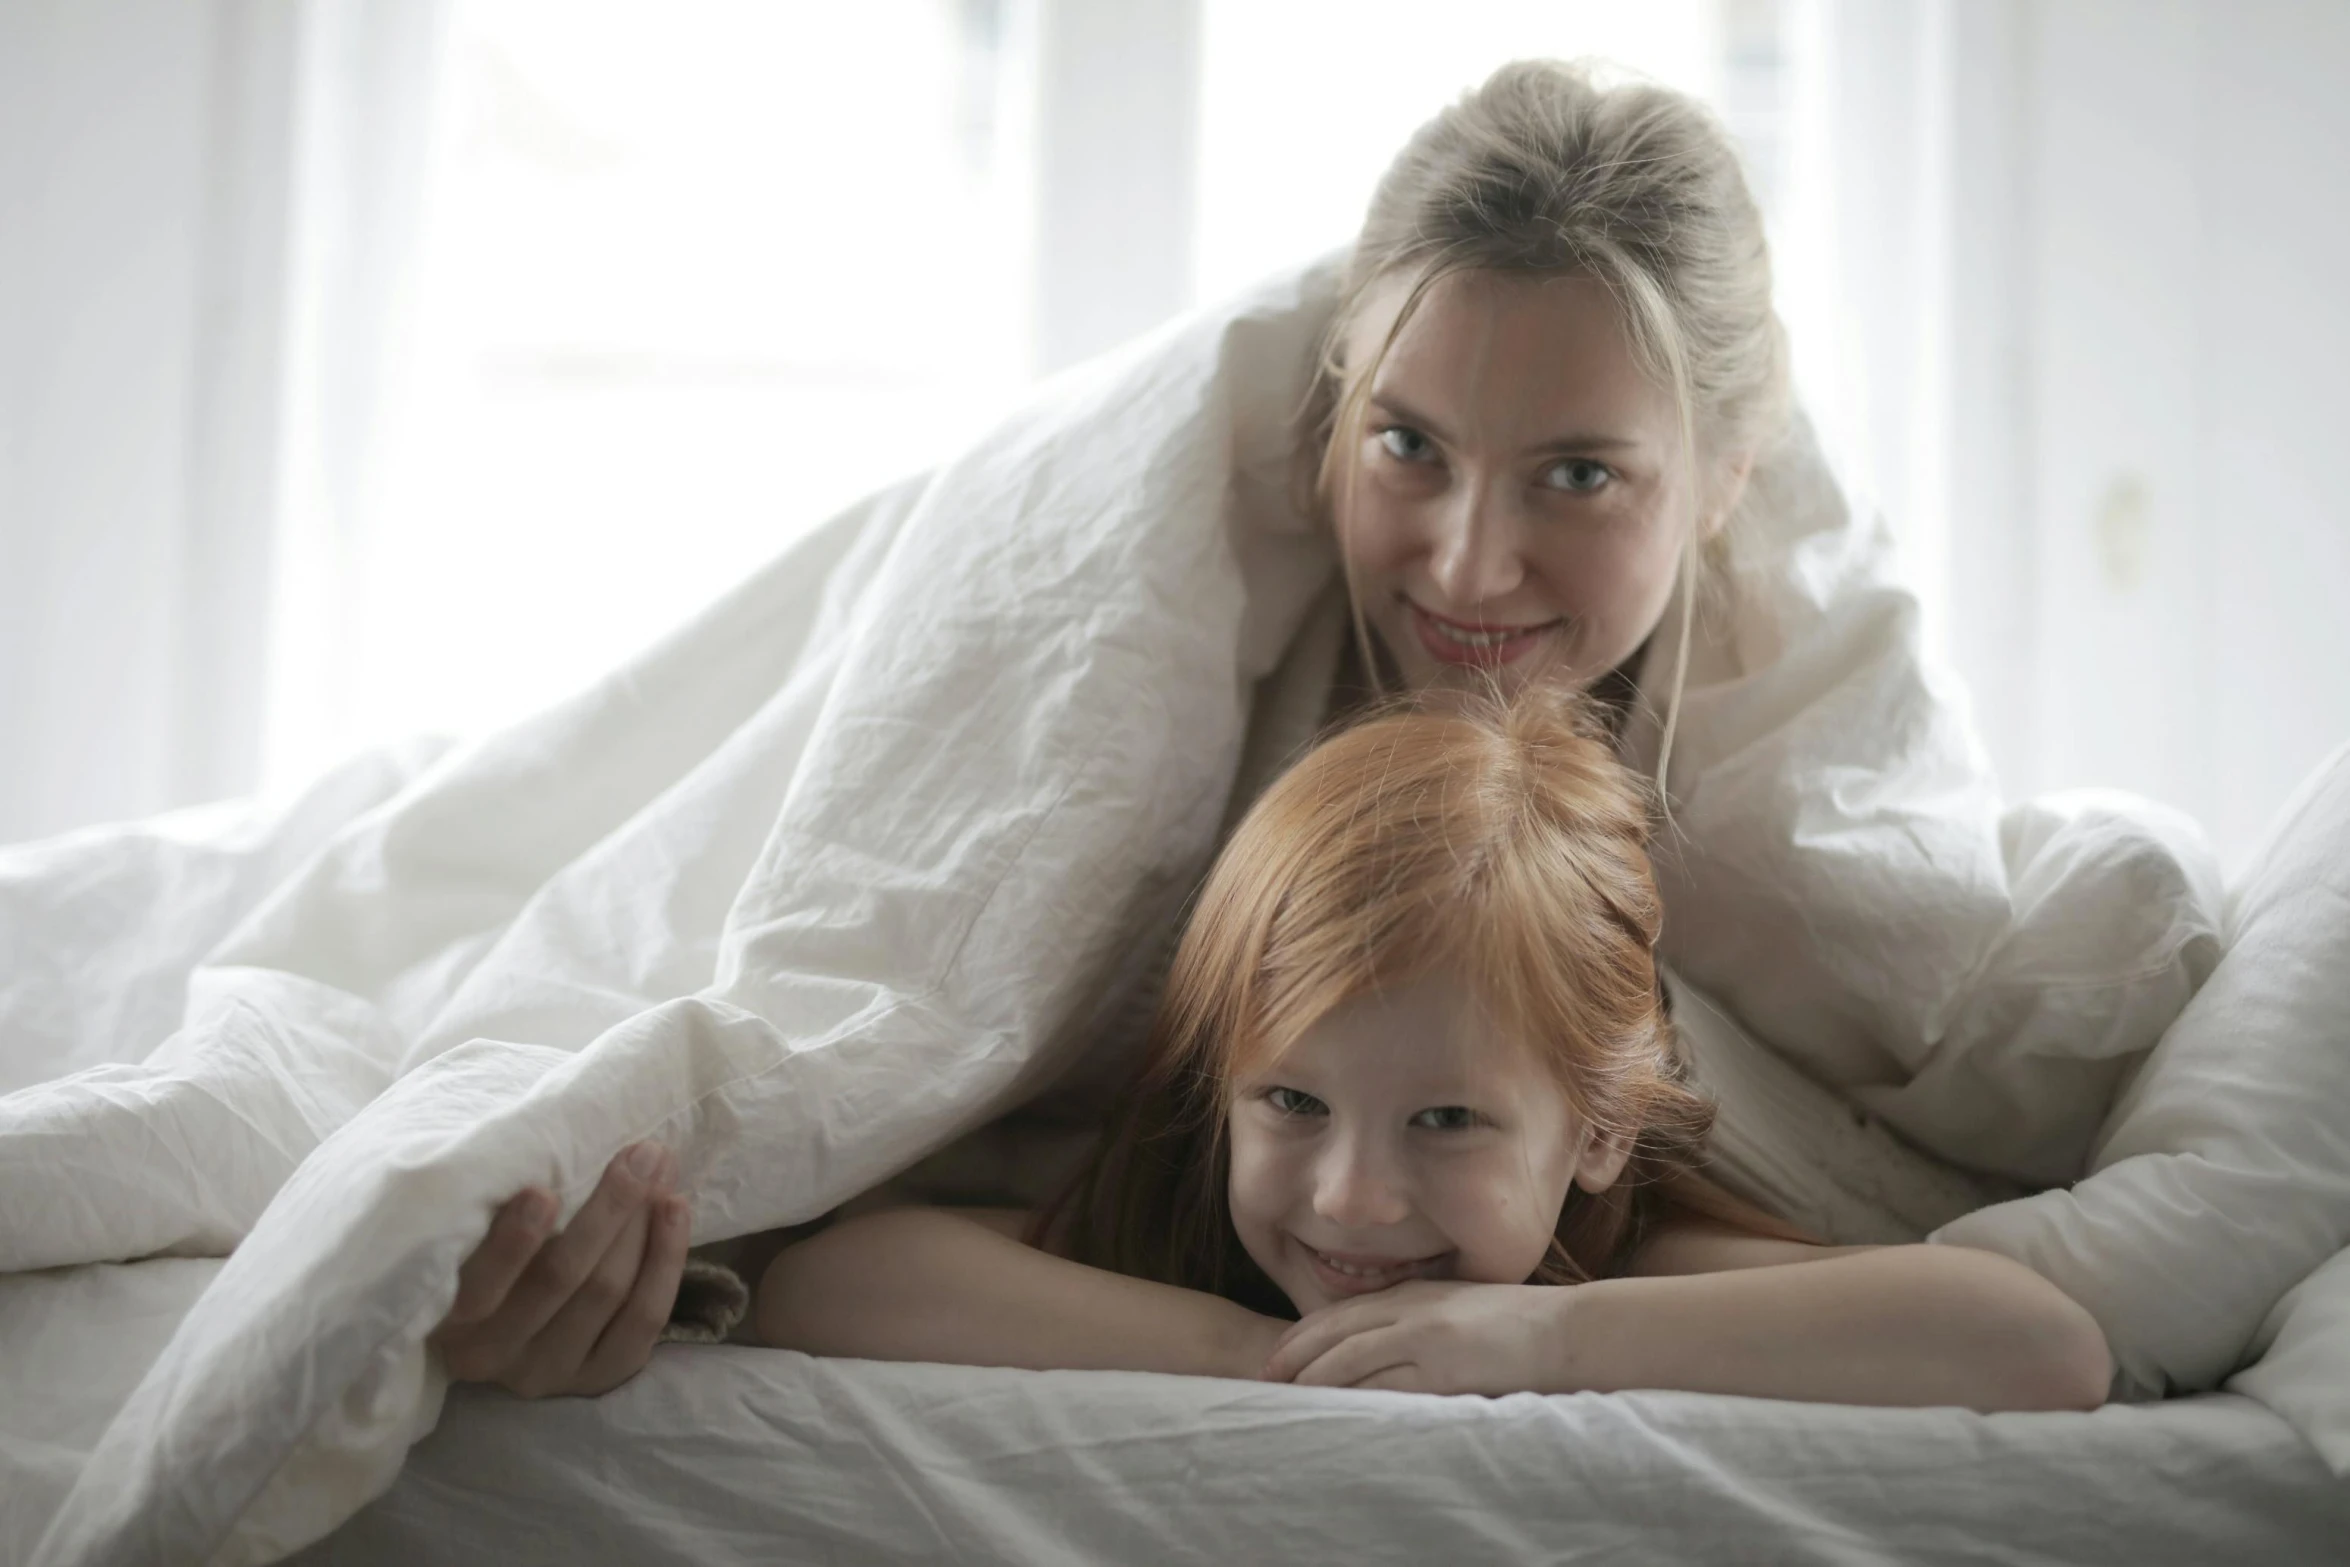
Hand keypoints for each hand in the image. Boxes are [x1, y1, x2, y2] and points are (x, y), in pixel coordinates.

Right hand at [430, 1141, 692, 1397]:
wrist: (498, 1318)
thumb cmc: (479, 1245)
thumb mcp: (467, 1231)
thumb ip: (488, 1203)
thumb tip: (550, 1132)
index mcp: (445, 1318)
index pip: (480, 1288)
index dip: (513, 1245)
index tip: (542, 1192)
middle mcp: (491, 1354)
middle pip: (562, 1278)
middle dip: (611, 1207)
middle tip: (642, 1152)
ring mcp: (545, 1372)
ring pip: (608, 1292)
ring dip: (644, 1222)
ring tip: (662, 1165)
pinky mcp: (593, 1379)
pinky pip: (643, 1319)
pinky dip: (666, 1260)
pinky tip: (676, 1210)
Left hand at [1260, 1279, 1569, 1395]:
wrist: (1564, 1330)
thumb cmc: (1516, 1323)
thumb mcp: (1458, 1306)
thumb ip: (1421, 1316)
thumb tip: (1386, 1339)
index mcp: (1416, 1293)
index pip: (1344, 1311)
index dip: (1306, 1333)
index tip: (1279, 1351)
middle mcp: (1414, 1310)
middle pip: (1338, 1330)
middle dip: (1297, 1353)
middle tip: (1267, 1376)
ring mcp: (1428, 1339)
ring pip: (1354, 1358)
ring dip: (1317, 1379)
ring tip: (1289, 1396)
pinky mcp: (1445, 1369)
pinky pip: (1389, 1386)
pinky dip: (1358, 1398)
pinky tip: (1337, 1411)